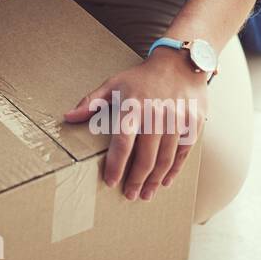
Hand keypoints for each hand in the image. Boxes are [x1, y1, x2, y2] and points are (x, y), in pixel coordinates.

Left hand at [61, 49, 209, 200]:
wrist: (180, 64)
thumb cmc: (142, 77)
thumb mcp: (114, 84)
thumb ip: (91, 102)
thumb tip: (68, 117)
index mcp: (133, 107)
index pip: (123, 142)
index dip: (116, 164)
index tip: (110, 181)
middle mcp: (156, 115)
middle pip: (146, 156)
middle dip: (136, 180)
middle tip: (129, 195)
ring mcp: (177, 121)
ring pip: (165, 158)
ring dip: (154, 180)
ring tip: (145, 194)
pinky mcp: (193, 124)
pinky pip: (183, 153)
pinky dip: (174, 170)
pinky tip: (164, 181)